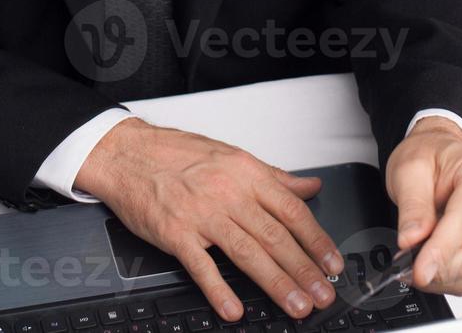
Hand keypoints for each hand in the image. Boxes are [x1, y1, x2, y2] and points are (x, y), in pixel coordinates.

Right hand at [74, 120, 344, 321]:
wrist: (127, 153)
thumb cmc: (177, 154)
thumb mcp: (232, 156)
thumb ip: (274, 176)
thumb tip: (309, 185)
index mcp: (246, 173)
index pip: (292, 211)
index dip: (317, 240)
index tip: (333, 263)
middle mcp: (228, 192)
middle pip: (275, 237)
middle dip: (304, 270)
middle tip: (323, 295)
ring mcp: (201, 214)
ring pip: (248, 253)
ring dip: (276, 283)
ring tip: (296, 305)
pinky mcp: (175, 233)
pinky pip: (201, 266)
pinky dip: (219, 290)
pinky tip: (235, 309)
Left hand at [385, 118, 461, 294]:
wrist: (441, 154)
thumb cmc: (430, 157)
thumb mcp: (408, 169)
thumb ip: (412, 206)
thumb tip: (411, 240)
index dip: (443, 249)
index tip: (420, 269)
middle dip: (448, 268)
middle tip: (414, 268)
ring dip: (451, 277)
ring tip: (421, 264)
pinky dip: (458, 279)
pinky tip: (437, 266)